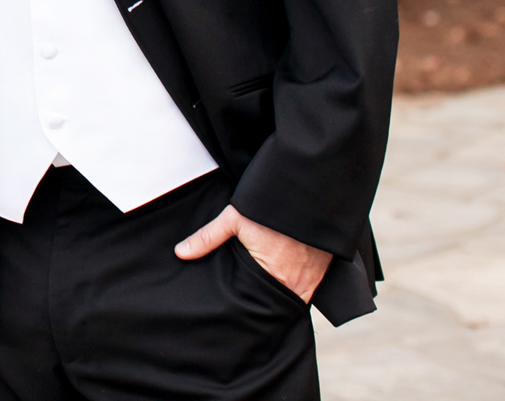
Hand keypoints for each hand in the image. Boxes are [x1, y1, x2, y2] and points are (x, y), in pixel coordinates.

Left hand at [175, 205, 332, 301]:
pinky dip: (298, 286)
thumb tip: (181, 253)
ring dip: (282, 295)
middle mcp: (297, 283)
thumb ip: (208, 238)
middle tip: (249, 301)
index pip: (259, 304)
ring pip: (294, 296)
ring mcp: (313, 278)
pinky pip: (309, 287)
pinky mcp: (324, 270)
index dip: (249, 306)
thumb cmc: (271, 207)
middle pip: (277, 303)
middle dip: (264, 303)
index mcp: (274, 276)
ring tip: (264, 293)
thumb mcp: (235, 219)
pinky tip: (285, 281)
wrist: (311, 194)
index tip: (238, 310)